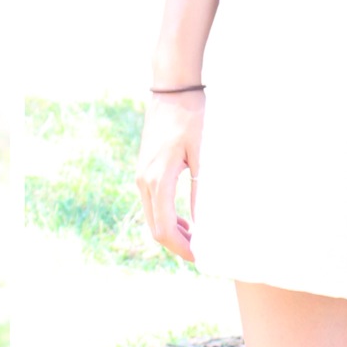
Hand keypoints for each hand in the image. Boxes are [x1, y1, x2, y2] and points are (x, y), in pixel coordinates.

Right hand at [135, 90, 204, 263]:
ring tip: (197, 239)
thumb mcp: (202, 154)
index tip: (201, 256)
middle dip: (177, 245)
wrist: (171, 90)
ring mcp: (141, 176)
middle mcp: (144, 181)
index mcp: (157, 180)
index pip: (164, 229)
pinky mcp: (144, 171)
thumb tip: (205, 223)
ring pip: (152, 218)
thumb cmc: (191, 117)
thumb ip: (201, 191)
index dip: (182, 248)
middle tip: (202, 252)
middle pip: (155, 229)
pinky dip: (167, 218)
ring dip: (172, 233)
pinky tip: (187, 220)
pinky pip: (152, 204)